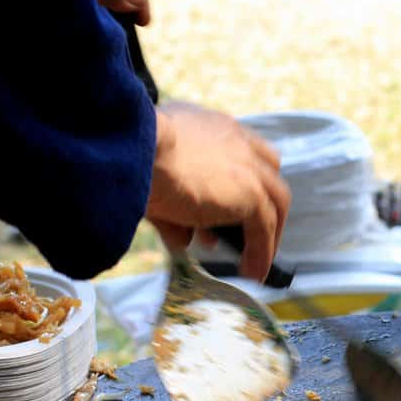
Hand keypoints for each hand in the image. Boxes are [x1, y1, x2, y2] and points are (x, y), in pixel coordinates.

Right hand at [147, 102, 291, 280]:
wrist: (133, 151)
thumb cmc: (129, 159)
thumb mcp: (152, 180)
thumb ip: (171, 208)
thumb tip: (182, 238)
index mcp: (211, 127)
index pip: (242, 152)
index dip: (242, 179)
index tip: (232, 205)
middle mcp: (235, 141)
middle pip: (266, 175)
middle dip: (259, 206)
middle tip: (246, 234)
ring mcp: (248, 168)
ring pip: (272, 203)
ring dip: (266, 234)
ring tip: (255, 261)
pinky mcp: (250, 194)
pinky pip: (263, 229)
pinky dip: (261, 253)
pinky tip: (253, 273)